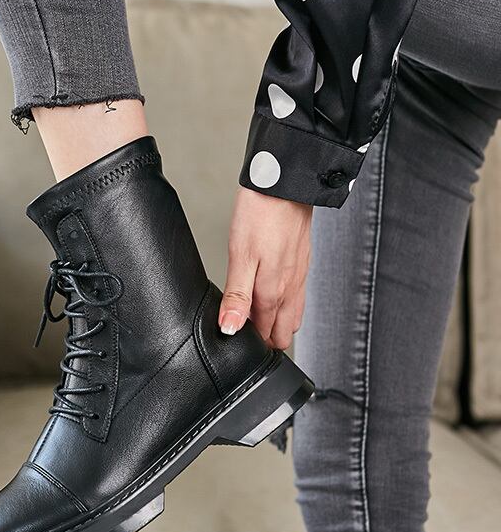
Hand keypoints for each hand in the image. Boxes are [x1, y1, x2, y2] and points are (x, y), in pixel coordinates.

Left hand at [218, 187, 312, 349]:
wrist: (285, 185)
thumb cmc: (260, 216)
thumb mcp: (240, 258)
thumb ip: (237, 297)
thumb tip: (231, 329)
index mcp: (274, 294)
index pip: (267, 337)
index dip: (251, 346)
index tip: (235, 345)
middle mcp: (290, 291)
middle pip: (283, 333)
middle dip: (266, 341)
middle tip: (243, 335)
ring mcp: (299, 278)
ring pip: (292, 318)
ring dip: (276, 324)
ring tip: (254, 319)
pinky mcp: (301, 265)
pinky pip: (296, 298)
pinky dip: (284, 307)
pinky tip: (269, 297)